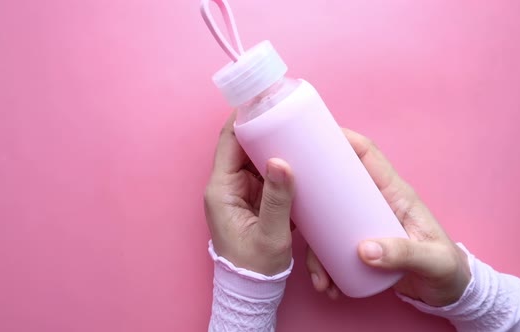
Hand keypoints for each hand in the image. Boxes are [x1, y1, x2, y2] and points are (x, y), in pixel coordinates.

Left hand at [204, 112, 294, 275]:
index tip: (264, 99)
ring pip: (254, 157)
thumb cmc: (254, 266)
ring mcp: (240, 191)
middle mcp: (227, 185)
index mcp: (222, 190)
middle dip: (264, 128)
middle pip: (242, 144)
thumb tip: (282, 161)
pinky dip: (278, 164)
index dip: (244, 118)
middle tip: (288, 112)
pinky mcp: (252, 199)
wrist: (252, 288)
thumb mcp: (271, 234)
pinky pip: (264, 173)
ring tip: (297, 130)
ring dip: (273, 144)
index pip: (229, 141)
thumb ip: (278, 199)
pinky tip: (297, 157)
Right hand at [306, 128, 470, 306]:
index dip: (343, 140)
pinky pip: (331, 247)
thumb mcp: (432, 261)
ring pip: (327, 221)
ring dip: (315, 246)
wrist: (449, 293)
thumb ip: (403, 253)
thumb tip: (364, 250)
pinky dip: (324, 265)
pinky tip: (327, 284)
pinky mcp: (357, 244)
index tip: (314, 135)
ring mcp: (363, 224)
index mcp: (395, 193)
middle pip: (336, 183)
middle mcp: (374, 203)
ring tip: (318, 275)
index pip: (367, 155)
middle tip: (289, 196)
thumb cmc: (446, 268)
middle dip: (310, 189)